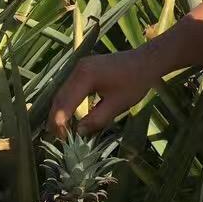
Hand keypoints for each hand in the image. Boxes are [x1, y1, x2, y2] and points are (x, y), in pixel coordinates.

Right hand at [48, 47, 164, 137]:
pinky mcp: (83, 68)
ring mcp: (79, 67)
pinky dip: (67, 103)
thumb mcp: (117, 105)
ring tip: (62, 130)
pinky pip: (69, 88)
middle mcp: (77, 69)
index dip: (61, 123)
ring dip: (60, 111)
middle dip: (56, 119)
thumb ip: (96, 119)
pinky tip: (69, 116)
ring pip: (62, 92)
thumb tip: (79, 132)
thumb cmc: (135, 83)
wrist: (146, 61)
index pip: (65, 103)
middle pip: (59, 97)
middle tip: (59, 138)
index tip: (64, 140)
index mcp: (85, 76)